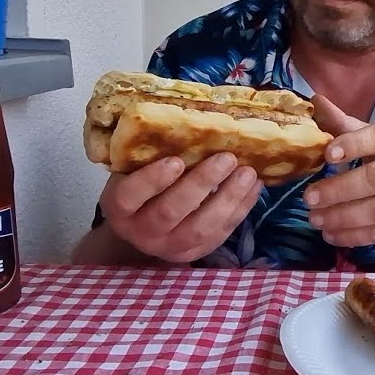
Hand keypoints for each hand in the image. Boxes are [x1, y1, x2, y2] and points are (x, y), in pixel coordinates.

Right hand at [98, 153, 261, 262]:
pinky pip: (221, 234)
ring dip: (228, 198)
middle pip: (170, 212)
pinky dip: (240, 209)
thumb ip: (150, 154)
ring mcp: (169, 247)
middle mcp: (141, 232)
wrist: (141, 227)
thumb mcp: (133, 169)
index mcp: (119, 207)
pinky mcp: (195, 253)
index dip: (153, 180)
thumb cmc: (140, 184)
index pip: (129, 196)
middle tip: (226, 158)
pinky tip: (254, 186)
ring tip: (248, 172)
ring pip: (201, 228)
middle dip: (201, 184)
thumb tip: (188, 121)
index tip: (177, 161)